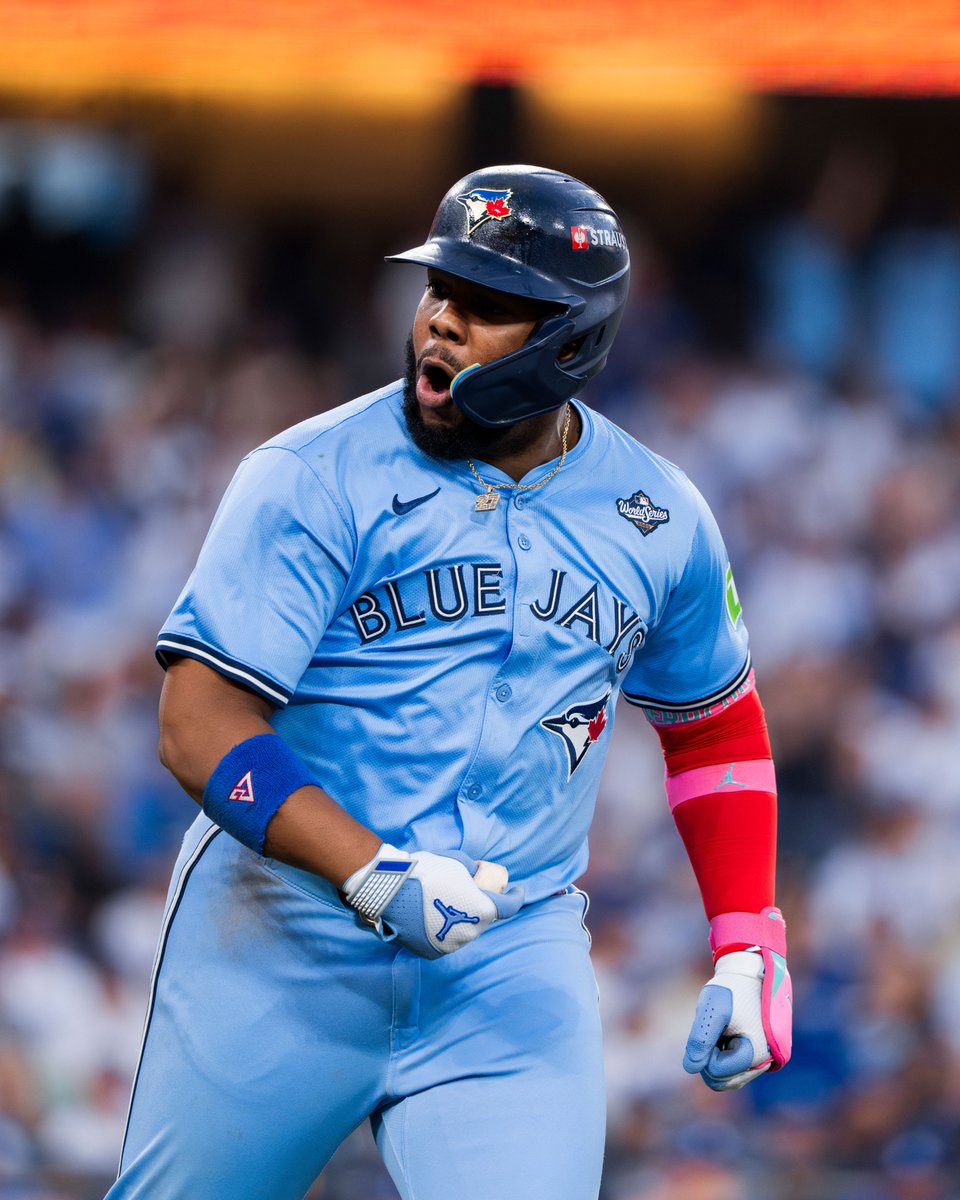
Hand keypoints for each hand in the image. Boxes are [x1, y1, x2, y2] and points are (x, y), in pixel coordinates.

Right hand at [341, 844, 523, 958]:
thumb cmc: (427, 872)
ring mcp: (452, 946)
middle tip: (468, 890)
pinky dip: (445, 930)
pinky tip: (432, 916)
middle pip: (483, 918)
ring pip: (465, 931)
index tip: (517, 890)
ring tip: (443, 902)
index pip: (509, 906)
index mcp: (483, 910)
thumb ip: (472, 871)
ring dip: (462, 919)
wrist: (390, 891)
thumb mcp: (457, 861)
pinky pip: (446, 940)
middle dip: (481, 905)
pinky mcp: (434, 953)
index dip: (516, 896)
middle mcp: (471, 933)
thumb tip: (475, 877)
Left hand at [683, 907, 792, 1091]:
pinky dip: (724, 1053)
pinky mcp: (759, 1055)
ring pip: (727, 1076)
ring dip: (716, 1055)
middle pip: (721, 1080)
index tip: (710, 1026)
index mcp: (755, 1055)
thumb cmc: (732, 989)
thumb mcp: (712, 1009)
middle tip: (713, 1028)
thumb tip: (690, 1068)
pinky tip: (725, 1031)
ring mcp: (763, 1061)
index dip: (704, 1051)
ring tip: (721, 1029)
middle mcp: (763, 1064)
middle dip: (710, 1056)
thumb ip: (700, 1040)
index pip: (716, 1072)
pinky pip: (734, 1067)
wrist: (752, 971)